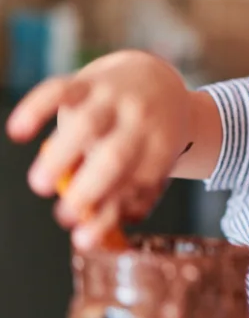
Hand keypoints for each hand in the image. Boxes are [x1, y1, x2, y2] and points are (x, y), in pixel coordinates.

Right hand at [6, 50, 191, 248]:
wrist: (156, 80)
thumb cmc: (150, 136)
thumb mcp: (154, 162)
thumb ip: (131, 197)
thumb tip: (98, 237)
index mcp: (161, 145)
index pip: (140, 180)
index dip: (113, 210)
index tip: (87, 235)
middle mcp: (139, 121)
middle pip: (116, 156)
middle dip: (89, 189)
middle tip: (64, 217)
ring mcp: (113, 99)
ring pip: (87, 124)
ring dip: (61, 157)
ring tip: (40, 186)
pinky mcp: (87, 83)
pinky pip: (60, 90)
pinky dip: (36, 108)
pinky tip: (18, 132)